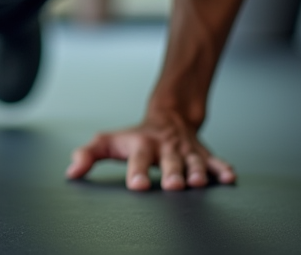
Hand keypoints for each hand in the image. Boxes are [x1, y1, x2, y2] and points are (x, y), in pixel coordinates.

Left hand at [65, 110, 234, 190]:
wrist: (168, 116)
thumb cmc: (135, 136)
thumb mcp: (109, 141)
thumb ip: (89, 154)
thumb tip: (71, 172)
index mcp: (142, 145)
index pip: (138, 158)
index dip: (137, 172)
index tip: (138, 185)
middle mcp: (166, 148)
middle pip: (169, 161)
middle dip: (172, 173)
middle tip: (172, 185)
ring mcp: (185, 152)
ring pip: (194, 162)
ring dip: (197, 172)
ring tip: (198, 183)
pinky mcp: (203, 155)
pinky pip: (215, 162)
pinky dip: (222, 169)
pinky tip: (229, 177)